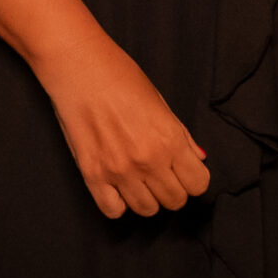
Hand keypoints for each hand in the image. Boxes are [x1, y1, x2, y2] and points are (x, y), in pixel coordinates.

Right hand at [36, 33, 209, 217]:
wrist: (79, 67)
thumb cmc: (120, 77)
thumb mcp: (160, 101)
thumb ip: (181, 135)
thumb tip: (198, 158)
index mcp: (169, 139)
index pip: (198, 185)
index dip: (193, 178)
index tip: (184, 171)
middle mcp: (147, 160)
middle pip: (175, 201)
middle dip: (173, 189)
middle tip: (161, 173)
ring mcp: (119, 171)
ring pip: (147, 210)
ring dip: (147, 197)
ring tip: (138, 178)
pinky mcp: (92, 175)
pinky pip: (113, 211)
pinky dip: (118, 203)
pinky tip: (117, 185)